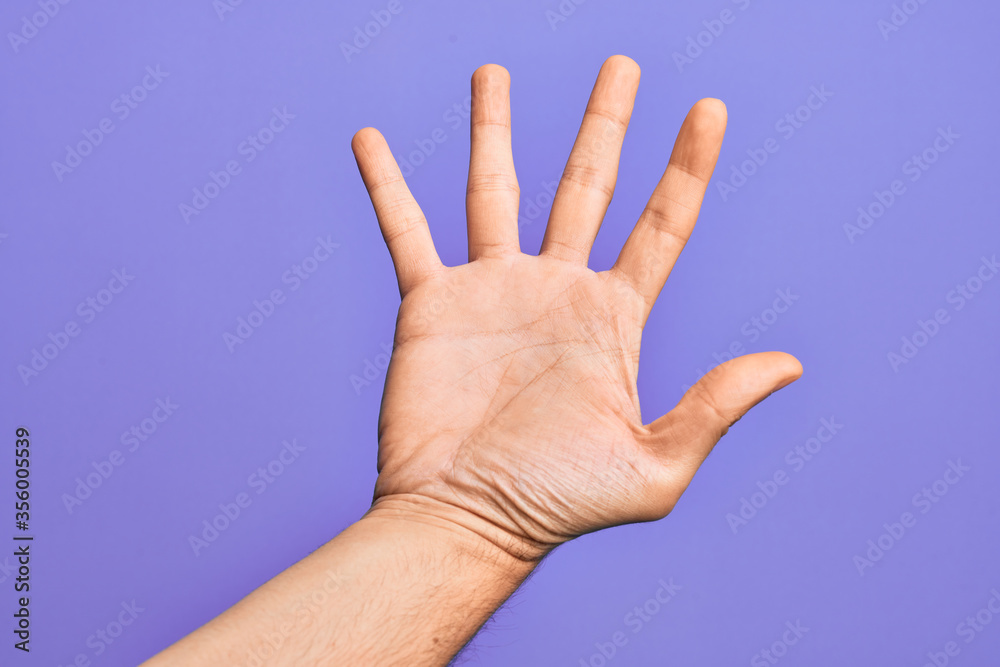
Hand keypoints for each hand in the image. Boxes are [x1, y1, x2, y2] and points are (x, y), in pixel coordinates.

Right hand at [352, 55, 801, 562]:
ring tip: (491, 73)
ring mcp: (491, 291)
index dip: (688, 166)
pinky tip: (370, 140)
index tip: (710, 108)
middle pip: (585, 186)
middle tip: (623, 63)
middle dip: (604, 122)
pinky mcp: (432, 304)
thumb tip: (790, 361)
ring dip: (493, 129)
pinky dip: (387, 185)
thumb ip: (714, 407)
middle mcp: (555, 292)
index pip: (661, 225)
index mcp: (613, 320)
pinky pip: (406, 230)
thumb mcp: (653, 469)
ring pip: (495, 190)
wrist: (464, 523)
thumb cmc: (557, 506)